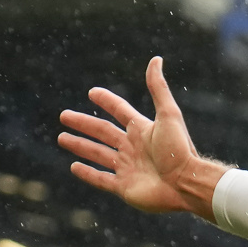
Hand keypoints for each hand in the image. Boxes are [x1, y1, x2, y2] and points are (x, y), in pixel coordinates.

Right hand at [58, 56, 227, 220]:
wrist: (185, 183)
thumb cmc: (179, 149)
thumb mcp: (169, 114)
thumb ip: (158, 88)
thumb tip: (156, 59)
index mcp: (142, 130)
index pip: (119, 111)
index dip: (107, 101)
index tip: (92, 93)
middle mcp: (133, 148)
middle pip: (102, 132)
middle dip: (83, 124)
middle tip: (64, 116)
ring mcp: (127, 168)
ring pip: (97, 154)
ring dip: (80, 146)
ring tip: (62, 138)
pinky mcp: (124, 187)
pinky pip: (101, 179)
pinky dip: (87, 174)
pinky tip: (74, 166)